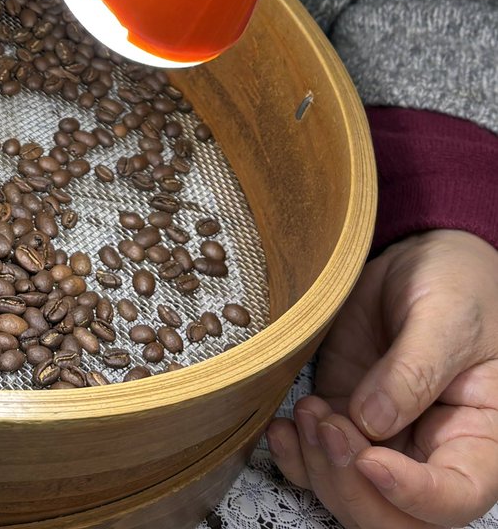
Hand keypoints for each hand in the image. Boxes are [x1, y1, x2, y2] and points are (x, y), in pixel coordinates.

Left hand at [267, 229, 497, 528]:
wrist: (422, 258)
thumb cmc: (456, 282)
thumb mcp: (447, 316)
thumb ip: (415, 369)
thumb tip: (374, 423)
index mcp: (480, 438)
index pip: (455, 498)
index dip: (411, 494)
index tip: (370, 459)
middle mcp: (433, 451)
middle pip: (395, 515)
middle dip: (352, 486)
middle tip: (327, 426)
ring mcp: (384, 439)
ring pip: (350, 494)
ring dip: (319, 466)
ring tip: (307, 411)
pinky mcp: (345, 418)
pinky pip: (318, 463)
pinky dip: (295, 458)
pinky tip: (282, 429)